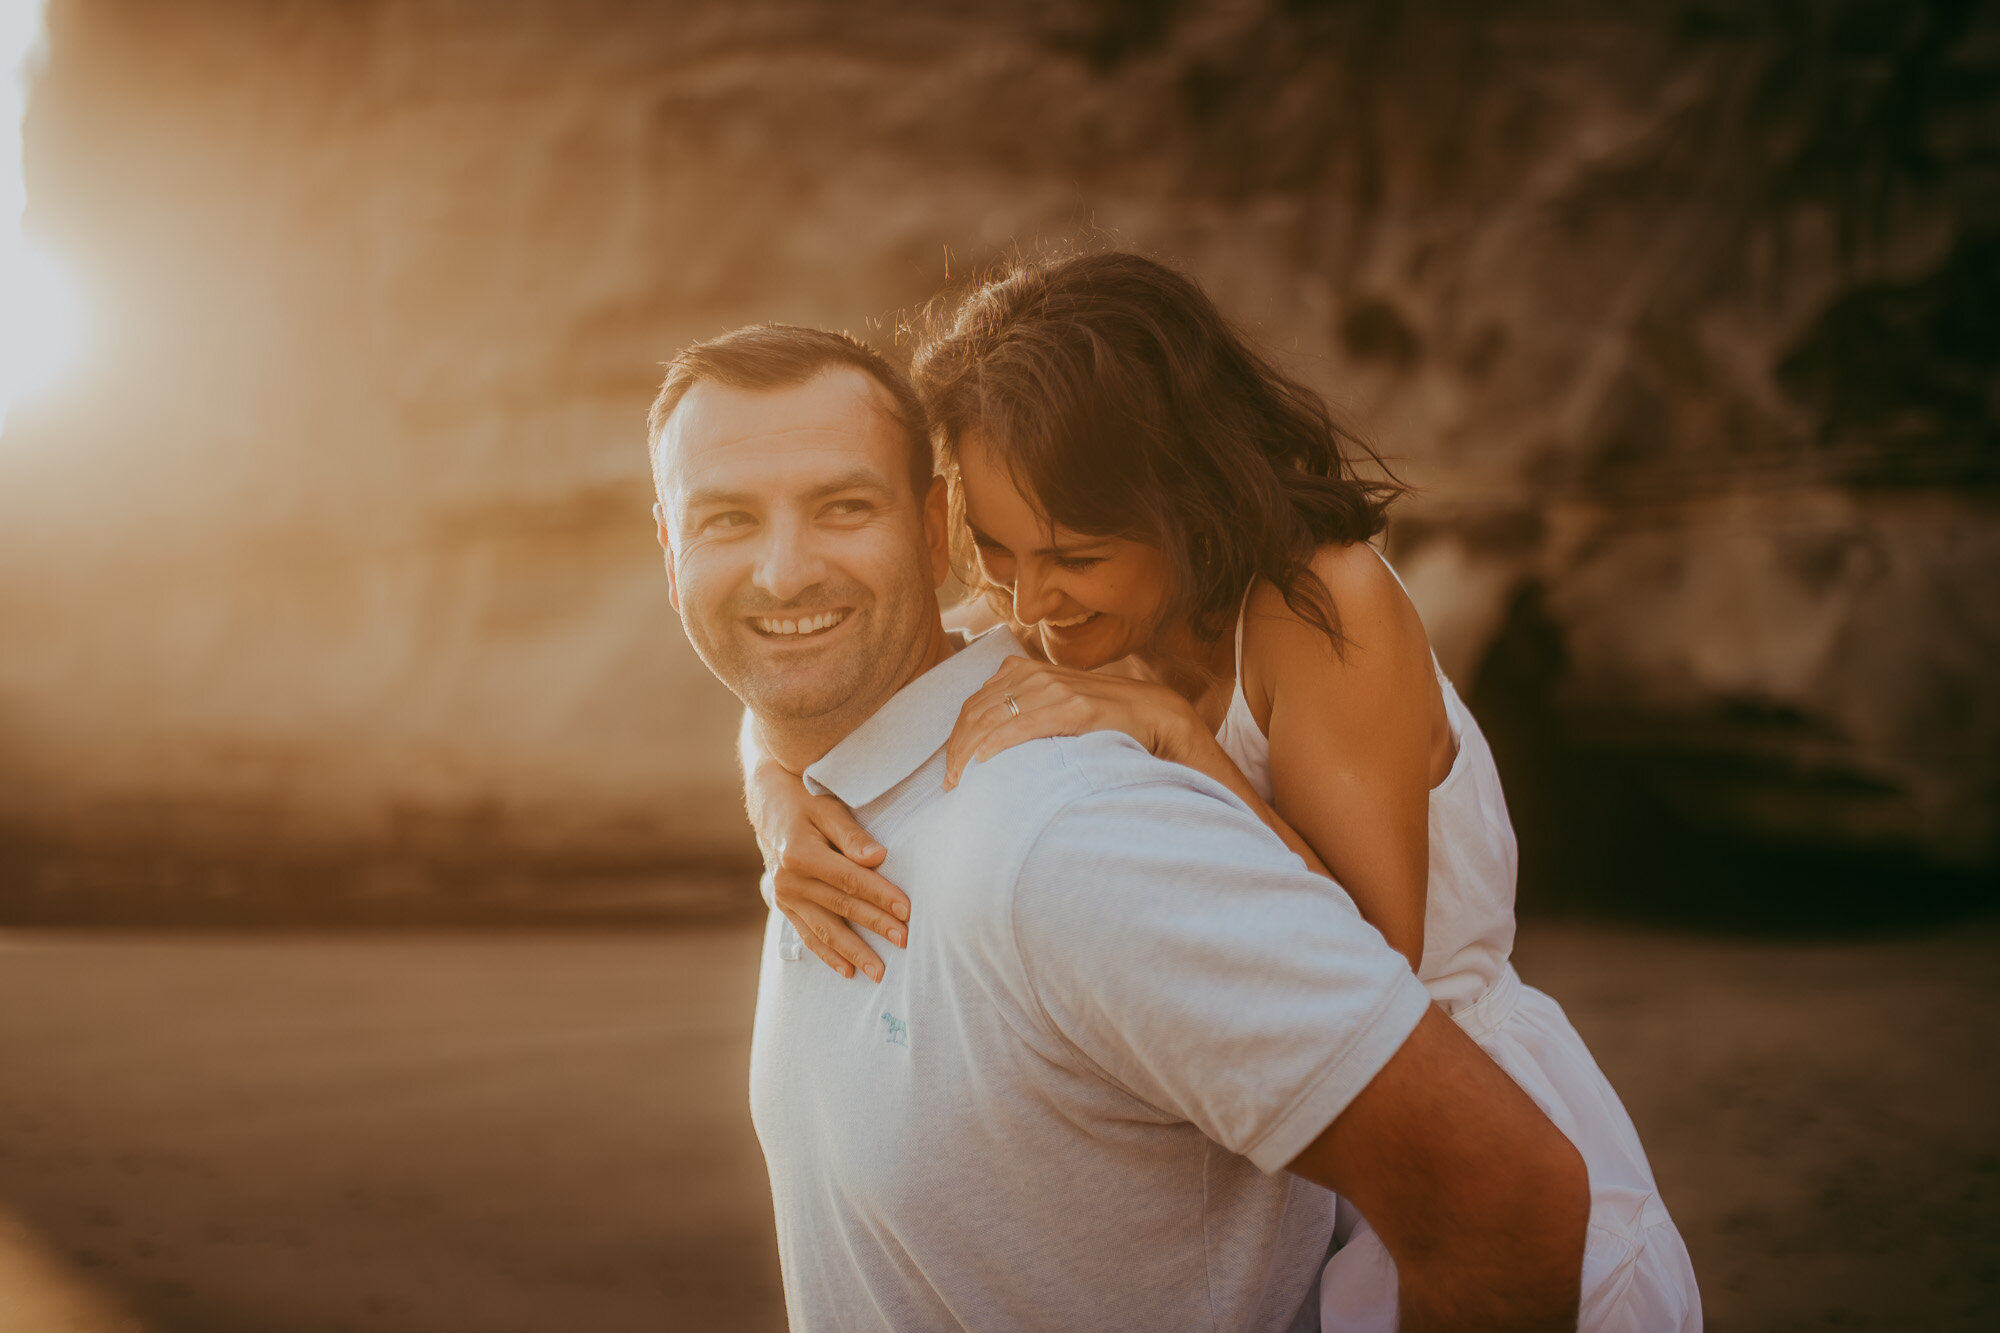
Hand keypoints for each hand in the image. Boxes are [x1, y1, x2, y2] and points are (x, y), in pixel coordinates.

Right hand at [760, 777, 910, 983]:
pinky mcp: (785, 907)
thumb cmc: (805, 801)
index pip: (849, 879)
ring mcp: (785, 897)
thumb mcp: (828, 809)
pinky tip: (847, 971)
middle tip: (905, 942)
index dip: (879, 895)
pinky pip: (808, 936)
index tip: (906, 910)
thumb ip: (852, 836)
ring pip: (825, 930)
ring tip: (879, 972)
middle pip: (841, 907)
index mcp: (801, 854)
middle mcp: (789, 880)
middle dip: (875, 926)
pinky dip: (828, 955)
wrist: (768, 804)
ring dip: (853, 952)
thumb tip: (877, 857)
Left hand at [942, 655, 1199, 789]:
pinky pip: (1024, 726)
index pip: (973, 704)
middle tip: (949, 782)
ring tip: (960, 781)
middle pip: (976, 712)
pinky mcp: (1074, 708)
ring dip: (969, 752)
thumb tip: (986, 734)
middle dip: (956, 749)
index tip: (951, 769)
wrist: (1153, 712)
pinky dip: (998, 743)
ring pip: (993, 719)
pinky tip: (984, 760)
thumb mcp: (1053, 702)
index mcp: (1023, 670)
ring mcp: (1055, 689)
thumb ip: (1022, 706)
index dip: (956, 738)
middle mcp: (1034, 674)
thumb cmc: (1099, 716)